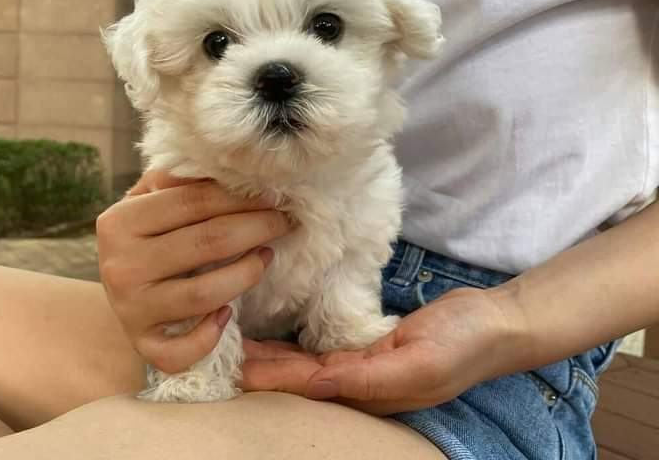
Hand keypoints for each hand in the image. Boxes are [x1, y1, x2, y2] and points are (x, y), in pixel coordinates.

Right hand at [96, 170, 291, 374]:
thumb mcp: (155, 199)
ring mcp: (130, 309)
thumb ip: (183, 181)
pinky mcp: (141, 345)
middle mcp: (120, 265)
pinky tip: (227, 315)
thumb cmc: (149, 232)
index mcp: (121, 221)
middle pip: (206, 242)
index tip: (274, 194)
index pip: (193, 201)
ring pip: (203, 294)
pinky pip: (180, 351)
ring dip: (247, 273)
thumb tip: (235, 167)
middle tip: (284, 221)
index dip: (240, 197)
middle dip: (256, 227)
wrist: (119, 281)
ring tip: (266, 256)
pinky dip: (209, 336)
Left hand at [242, 286, 519, 414]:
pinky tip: (282, 334)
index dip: (270, 376)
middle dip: (263, 369)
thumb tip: (319, 381)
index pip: (307, 383)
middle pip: (300, 378)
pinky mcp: (372, 345)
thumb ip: (369, 376)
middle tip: (223, 353)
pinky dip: (300, 343)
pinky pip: (327, 347)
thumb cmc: (462, 345)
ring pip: (308, 363)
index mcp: (370, 391)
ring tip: (240, 344)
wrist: (493, 325)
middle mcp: (362, 382)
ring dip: (274, 356)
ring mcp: (367, 364)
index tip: (235, 366)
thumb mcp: (418, 363)